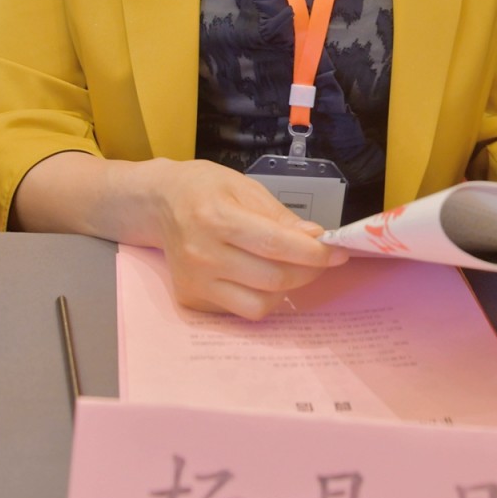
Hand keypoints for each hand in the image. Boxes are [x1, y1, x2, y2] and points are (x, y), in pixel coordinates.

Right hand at [151, 159, 349, 319]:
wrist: (158, 203)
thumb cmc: (204, 188)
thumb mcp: (244, 187)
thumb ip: (280, 216)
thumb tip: (314, 238)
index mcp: (216, 218)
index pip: (276, 245)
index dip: (313, 253)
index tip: (337, 252)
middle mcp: (202, 255)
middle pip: (273, 278)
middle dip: (308, 271)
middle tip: (321, 259)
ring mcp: (195, 282)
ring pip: (260, 304)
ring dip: (288, 289)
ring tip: (293, 268)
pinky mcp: (191, 299)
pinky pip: (240, 311)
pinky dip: (262, 297)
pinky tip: (263, 276)